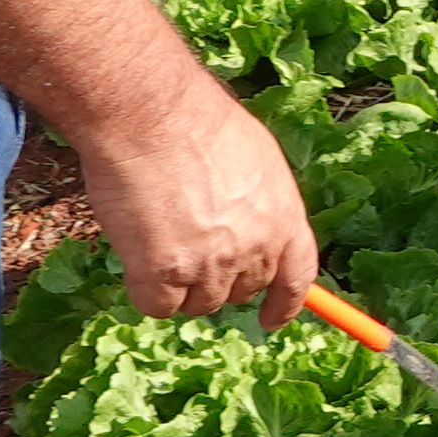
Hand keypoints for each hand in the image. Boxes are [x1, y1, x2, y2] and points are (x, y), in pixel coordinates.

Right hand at [68, 83, 320, 324]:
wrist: (154, 116)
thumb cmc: (199, 124)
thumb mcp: (257, 160)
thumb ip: (260, 204)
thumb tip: (252, 230)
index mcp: (286, 217)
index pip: (299, 277)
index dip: (286, 303)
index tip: (273, 320)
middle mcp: (256, 247)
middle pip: (241, 292)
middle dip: (218, 280)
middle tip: (188, 247)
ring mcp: (211, 264)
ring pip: (198, 304)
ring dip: (180, 285)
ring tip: (160, 237)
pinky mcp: (164, 274)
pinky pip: (158, 306)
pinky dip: (146, 289)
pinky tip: (138, 255)